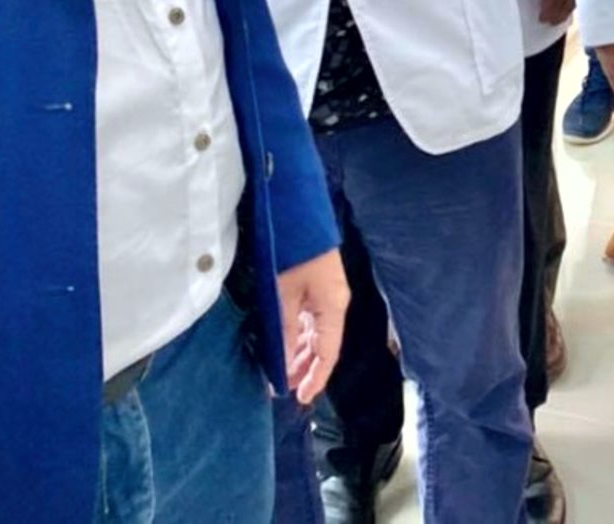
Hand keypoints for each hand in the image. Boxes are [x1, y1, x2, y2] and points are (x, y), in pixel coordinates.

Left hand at [275, 247, 348, 404]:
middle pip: (323, 346)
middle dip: (304, 368)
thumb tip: (282, 365)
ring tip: (280, 372)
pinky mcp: (316, 287)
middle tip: (281, 388)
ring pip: (315, 334)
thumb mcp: (284, 295)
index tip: (301, 398)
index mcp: (333, 307)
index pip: (328, 353)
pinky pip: (309, 320)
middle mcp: (333, 304)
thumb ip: (284, 332)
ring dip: (299, 354)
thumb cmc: (293, 253)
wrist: (297, 214)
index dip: (316, 377)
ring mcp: (326, 295)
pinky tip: (284, 345)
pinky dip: (297, 336)